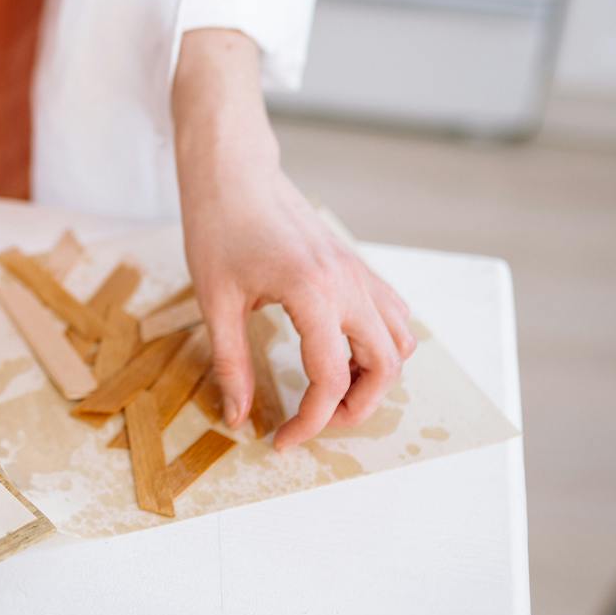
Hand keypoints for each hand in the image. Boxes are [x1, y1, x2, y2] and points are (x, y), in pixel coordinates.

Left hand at [172, 30, 415, 451]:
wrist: (234, 173)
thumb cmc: (218, 229)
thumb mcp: (215, 302)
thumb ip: (231, 364)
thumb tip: (238, 417)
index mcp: (312, 293)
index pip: (329, 378)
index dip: (310, 421)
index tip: (282, 440)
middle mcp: (349, 284)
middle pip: (385, 367)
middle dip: (355, 408)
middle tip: (314, 422)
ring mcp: (360, 273)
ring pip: (400, 342)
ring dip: (375, 377)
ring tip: (330, 392)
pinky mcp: (357, 266)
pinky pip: (392, 315)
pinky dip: (381, 345)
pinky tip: (342, 354)